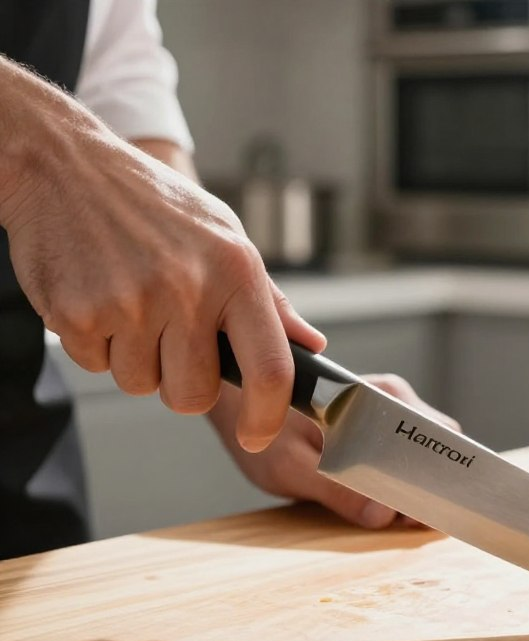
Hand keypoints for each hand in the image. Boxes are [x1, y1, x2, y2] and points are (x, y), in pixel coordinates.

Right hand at [0, 59, 323, 452]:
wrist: (65, 165)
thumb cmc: (156, 205)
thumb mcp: (226, 237)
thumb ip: (269, 300)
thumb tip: (309, 344)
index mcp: (236, 272)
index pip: (270, 370)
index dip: (268, 416)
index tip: (259, 433)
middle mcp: (188, 290)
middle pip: (195, 396)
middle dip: (184, 382)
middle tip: (173, 339)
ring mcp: (130, 304)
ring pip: (142, 385)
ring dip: (136, 360)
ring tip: (133, 304)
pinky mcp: (78, 314)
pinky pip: (96, 367)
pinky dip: (97, 345)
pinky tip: (100, 298)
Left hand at [209, 374, 460, 527]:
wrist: (243, 401)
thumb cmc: (261, 430)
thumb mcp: (290, 468)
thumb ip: (337, 492)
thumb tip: (383, 515)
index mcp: (376, 397)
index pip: (431, 438)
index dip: (433, 481)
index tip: (425, 515)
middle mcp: (391, 395)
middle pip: (438, 443)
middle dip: (429, 486)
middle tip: (409, 521)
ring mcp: (389, 405)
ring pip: (426, 448)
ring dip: (416, 484)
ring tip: (398, 514)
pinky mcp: (382, 419)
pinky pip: (409, 449)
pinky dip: (404, 477)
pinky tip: (386, 497)